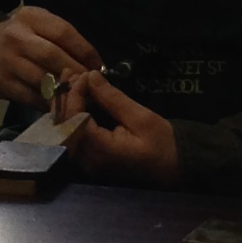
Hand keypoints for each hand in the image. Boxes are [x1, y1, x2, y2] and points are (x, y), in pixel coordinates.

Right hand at [0, 6, 101, 104]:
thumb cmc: (23, 35)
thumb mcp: (39, 24)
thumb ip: (63, 37)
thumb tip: (93, 63)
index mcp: (29, 17)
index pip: (62, 32)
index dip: (84, 50)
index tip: (97, 65)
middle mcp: (15, 37)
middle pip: (51, 56)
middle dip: (76, 72)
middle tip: (90, 84)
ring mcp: (6, 61)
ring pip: (41, 79)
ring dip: (64, 90)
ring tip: (79, 95)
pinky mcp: (1, 83)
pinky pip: (30, 97)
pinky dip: (49, 102)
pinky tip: (60, 103)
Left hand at [61, 67, 181, 186]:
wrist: (177, 169)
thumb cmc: (164, 144)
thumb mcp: (140, 117)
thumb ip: (112, 98)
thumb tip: (90, 76)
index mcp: (100, 150)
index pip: (75, 118)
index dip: (74, 93)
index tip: (82, 73)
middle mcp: (87, 160)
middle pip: (64, 126)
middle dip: (65, 98)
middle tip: (69, 73)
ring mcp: (87, 163)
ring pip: (65, 131)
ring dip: (66, 106)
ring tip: (71, 83)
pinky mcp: (91, 161)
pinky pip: (74, 136)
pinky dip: (72, 117)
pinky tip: (77, 100)